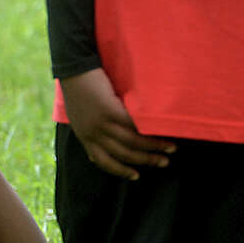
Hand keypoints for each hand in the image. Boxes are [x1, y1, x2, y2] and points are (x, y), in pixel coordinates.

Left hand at [59, 68, 173, 180]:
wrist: (74, 66)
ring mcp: (100, 123)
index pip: (103, 161)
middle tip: (164, 163)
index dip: (121, 170)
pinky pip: (132, 125)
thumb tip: (98, 148)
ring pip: (131, 141)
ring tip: (170, 148)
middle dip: (146, 160)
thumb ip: (90, 131)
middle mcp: (92, 133)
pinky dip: (147, 130)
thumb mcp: (79, 116)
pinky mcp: (109, 110)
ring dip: (153, 147)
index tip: (136, 176)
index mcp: (84, 136)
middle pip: (123, 154)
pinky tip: (160, 131)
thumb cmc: (78, 87)